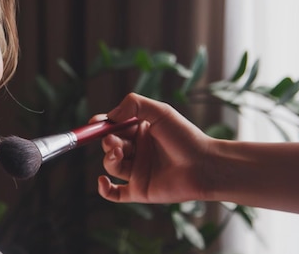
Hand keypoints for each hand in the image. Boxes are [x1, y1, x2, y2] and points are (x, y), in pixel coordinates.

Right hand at [95, 93, 214, 203]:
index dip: (102, 125)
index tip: (95, 123)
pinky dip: (104, 189)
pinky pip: (115, 193)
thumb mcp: (160, 111)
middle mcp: (138, 151)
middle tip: (114, 139)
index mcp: (141, 131)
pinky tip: (103, 180)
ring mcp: (138, 171)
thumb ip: (133, 104)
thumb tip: (109, 115)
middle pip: (109, 145)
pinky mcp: (139, 190)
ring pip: (111, 164)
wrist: (204, 165)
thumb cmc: (185, 137)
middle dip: (107, 141)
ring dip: (109, 158)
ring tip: (119, 153)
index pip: (114, 126)